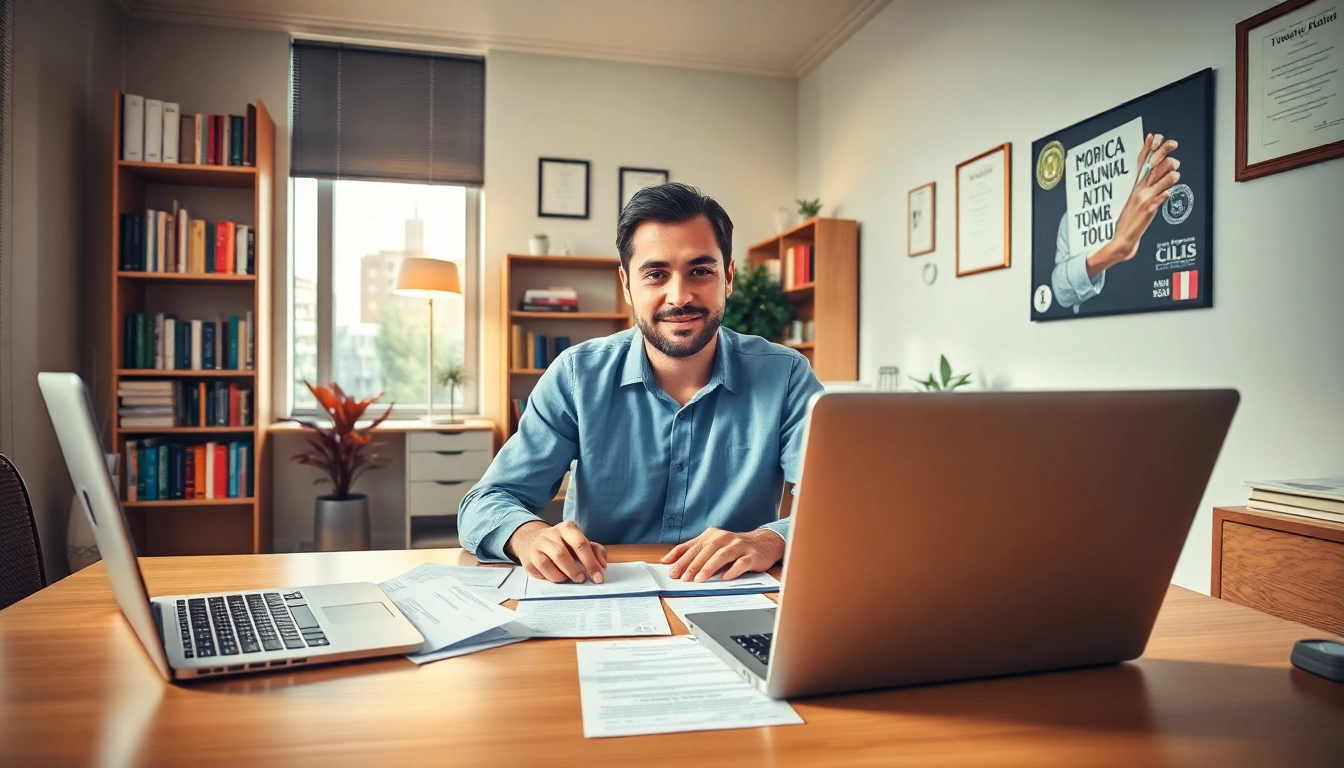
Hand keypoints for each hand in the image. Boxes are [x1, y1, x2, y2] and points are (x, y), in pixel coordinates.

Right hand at [506, 520, 607, 583]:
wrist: (533, 540)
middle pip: (563, 553)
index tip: (598, 577)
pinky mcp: (529, 557)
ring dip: (564, 573)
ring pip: (550, 562)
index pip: (581, 544)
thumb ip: (595, 551)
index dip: (591, 562)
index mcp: (567, 528)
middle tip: (582, 580)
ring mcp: (538, 545)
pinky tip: (558, 577)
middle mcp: (551, 534)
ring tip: (571, 579)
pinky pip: (540, 569)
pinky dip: (551, 576)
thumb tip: (602, 566)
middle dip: (576, 570)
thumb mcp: (580, 542)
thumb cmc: (562, 544)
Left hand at [661, 528, 784, 582]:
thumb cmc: (735, 546)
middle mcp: (725, 538)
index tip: (671, 571)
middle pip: (706, 550)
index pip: (694, 546)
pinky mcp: (752, 555)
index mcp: (713, 535)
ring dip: (709, 567)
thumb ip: (693, 550)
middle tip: (683, 578)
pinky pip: (742, 563)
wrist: (765, 542)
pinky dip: (733, 570)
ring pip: (722, 555)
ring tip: (699, 579)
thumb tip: (669, 561)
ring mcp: (739, 546)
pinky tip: (725, 578)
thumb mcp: (713, 545)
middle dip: (693, 565)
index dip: (681, 558)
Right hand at [1086, 133, 1180, 276]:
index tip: (1159, 137)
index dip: (1151, 147)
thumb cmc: (1130, 219)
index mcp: (1136, 185)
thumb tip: (1154, 170)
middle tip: (1174, 147)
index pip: (1143, 161)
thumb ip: (1144, 184)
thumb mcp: (1134, 198)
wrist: (1123, 238)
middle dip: (1166, 152)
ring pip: (1164, 177)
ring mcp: (1145, 198)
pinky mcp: (1150, 209)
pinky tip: (1168, 194)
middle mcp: (1140, 188)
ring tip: (1173, 178)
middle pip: (1155, 163)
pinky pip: (1163, 196)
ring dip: (1173, 175)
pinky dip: (1168, 193)